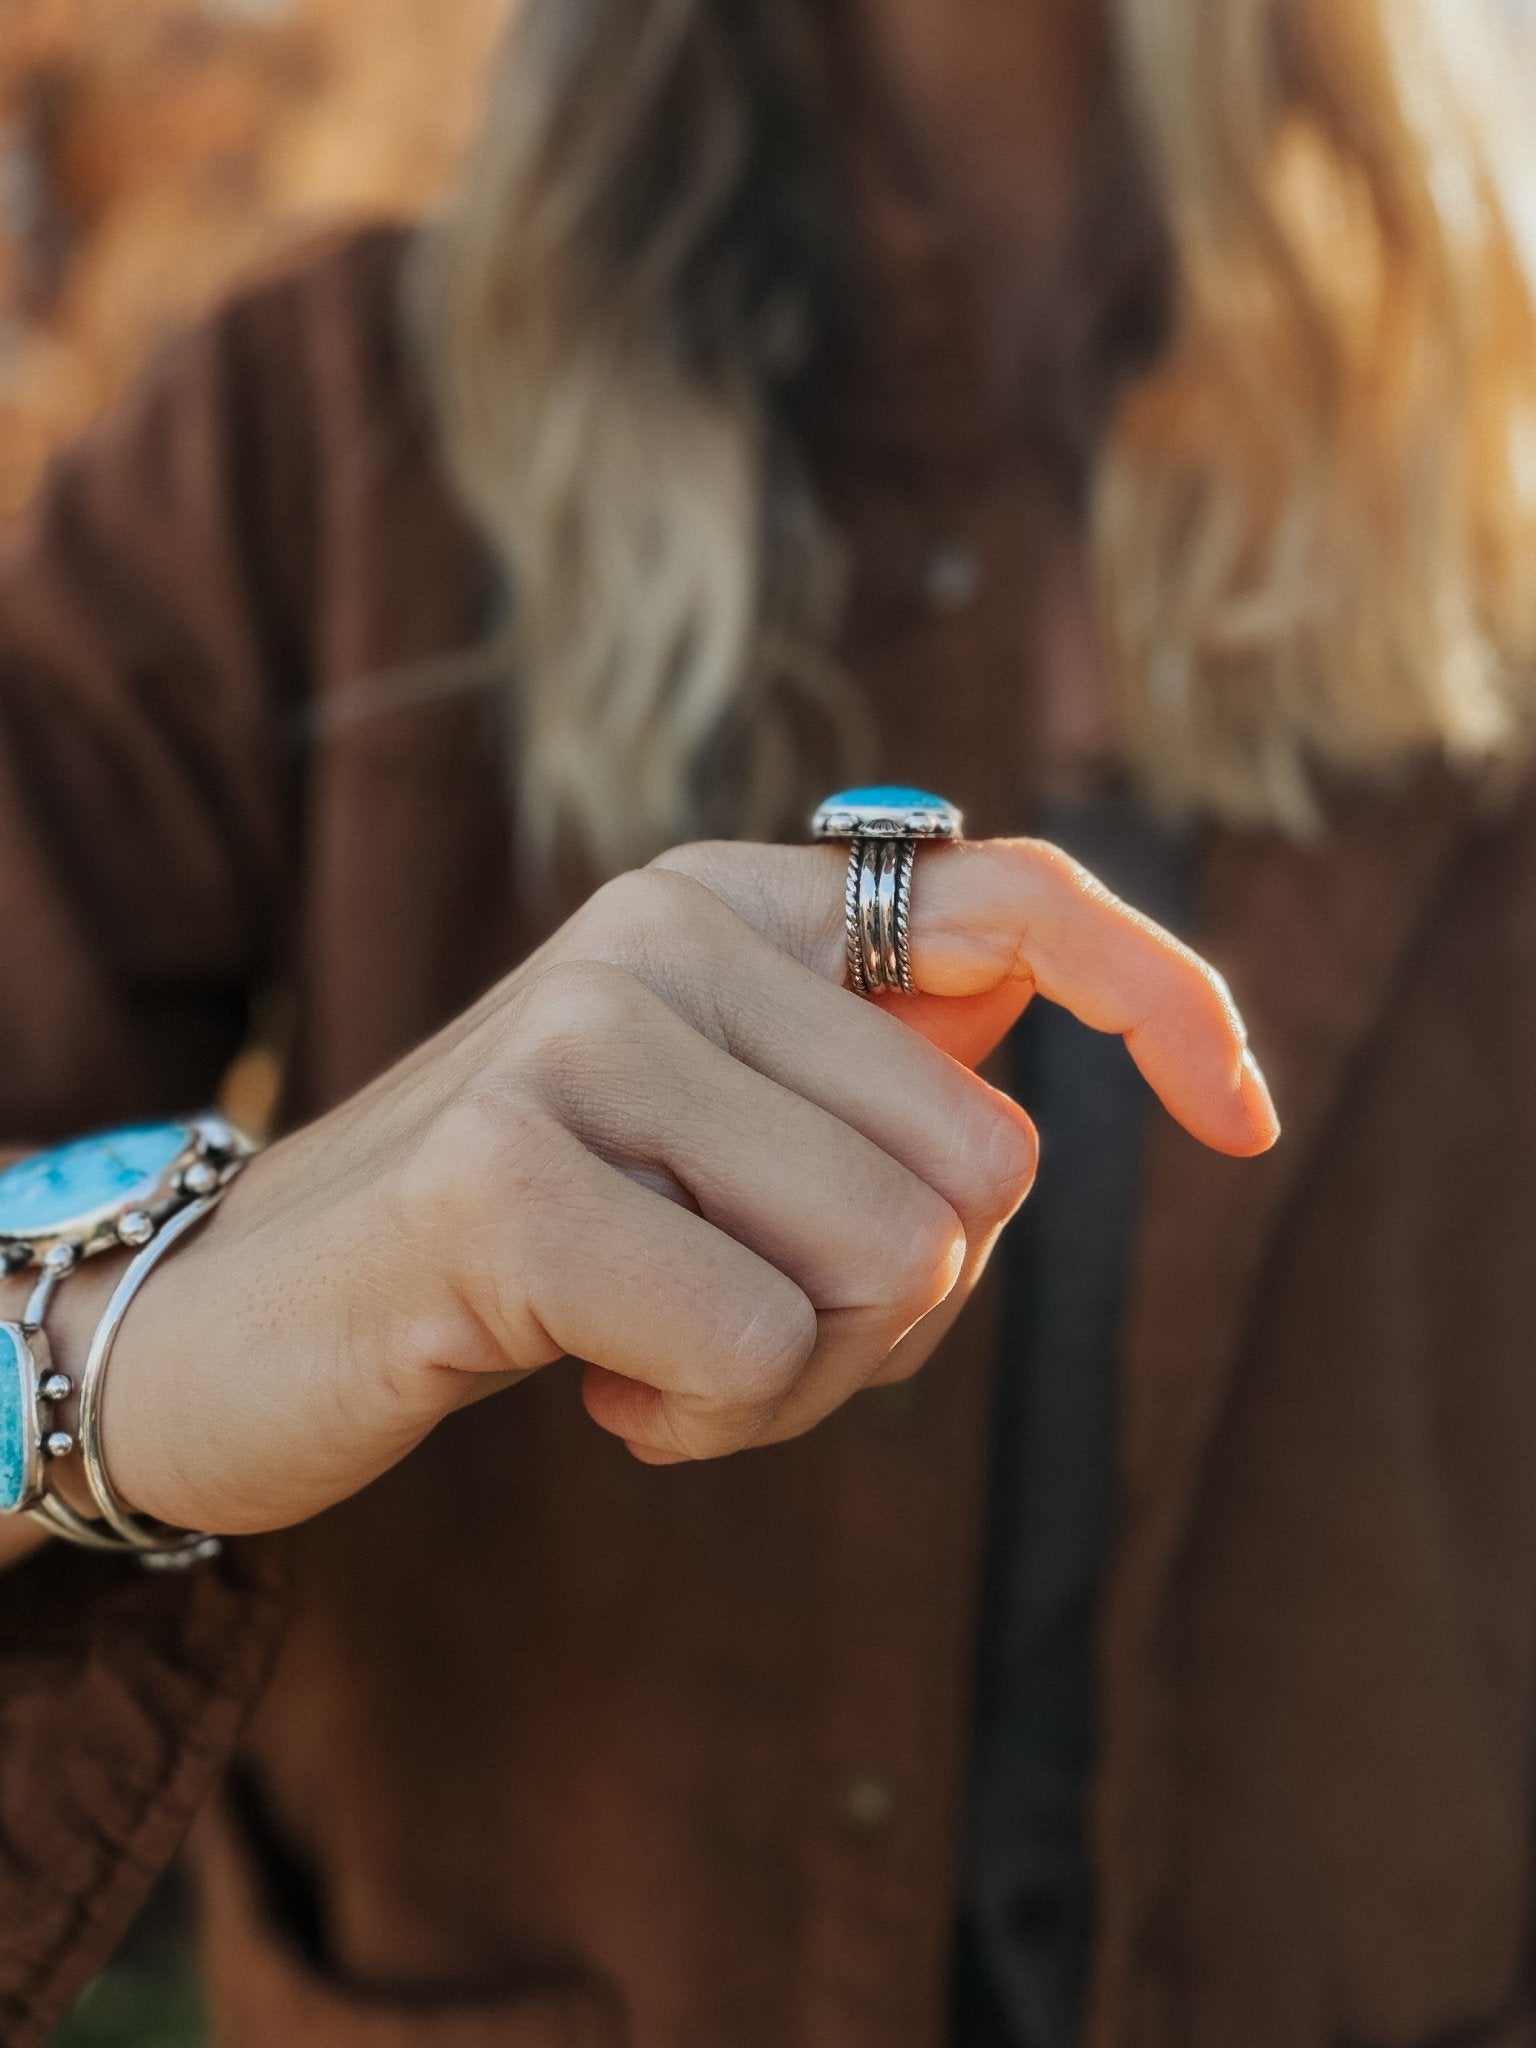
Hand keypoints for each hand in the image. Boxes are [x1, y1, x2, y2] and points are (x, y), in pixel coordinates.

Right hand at [30, 837, 1276, 1536]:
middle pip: (980, 1163)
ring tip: (654, 1349)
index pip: (1023, 898)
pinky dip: (703, 1417)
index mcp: (740, 901)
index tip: (1243, 1119)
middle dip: (900, 1305)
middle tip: (744, 1320)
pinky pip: (754, 1347)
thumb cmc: (529, 1242)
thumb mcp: (716, 1132)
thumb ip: (873, 1074)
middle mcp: (671, 927)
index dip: (1166, 993)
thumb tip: (1067, 1028)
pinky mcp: (508, 1174)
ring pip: (889, 1264)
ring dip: (800, 1376)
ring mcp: (585, 1033)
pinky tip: (589, 1380)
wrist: (252, 1316)